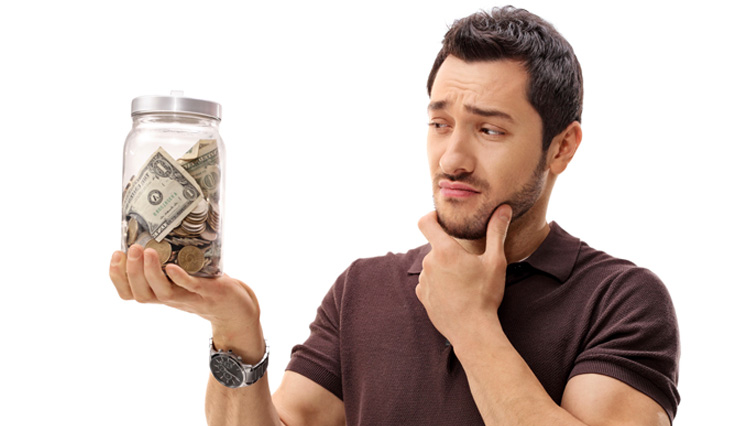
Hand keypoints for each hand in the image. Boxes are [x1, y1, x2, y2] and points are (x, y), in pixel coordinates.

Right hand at [109, 245, 263, 357]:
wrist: (232, 306)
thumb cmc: (202, 286)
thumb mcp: (178, 275)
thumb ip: (165, 262)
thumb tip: (149, 230)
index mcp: (158, 293)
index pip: (129, 293)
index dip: (117, 277)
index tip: (115, 255)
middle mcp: (169, 298)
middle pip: (141, 293)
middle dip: (132, 271)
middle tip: (131, 249)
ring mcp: (187, 296)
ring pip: (162, 293)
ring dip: (151, 273)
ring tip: (148, 252)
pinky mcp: (207, 292)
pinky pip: (191, 287)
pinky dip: (180, 278)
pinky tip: (173, 267)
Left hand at [416, 205, 511, 344]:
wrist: (472, 331)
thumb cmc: (485, 295)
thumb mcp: (496, 261)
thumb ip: (496, 232)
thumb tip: (503, 208)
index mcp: (444, 250)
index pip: (425, 222)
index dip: (432, 216)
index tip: (441, 218)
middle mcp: (429, 263)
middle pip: (436, 246)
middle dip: (450, 249)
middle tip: (469, 262)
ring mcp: (424, 281)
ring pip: (433, 265)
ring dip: (445, 268)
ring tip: (465, 281)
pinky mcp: (422, 296)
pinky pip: (429, 282)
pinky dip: (440, 283)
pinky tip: (456, 293)